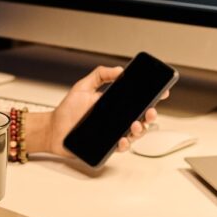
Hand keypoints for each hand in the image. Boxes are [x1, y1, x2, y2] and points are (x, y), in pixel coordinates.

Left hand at [37, 65, 159, 157]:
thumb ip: (100, 75)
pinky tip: (122, 139)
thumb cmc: (67, 111)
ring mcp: (113, 133)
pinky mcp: (106, 146)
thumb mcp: (83, 87)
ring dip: (140, 130)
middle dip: (151, 116)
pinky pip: (121, 147)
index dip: (152, 98)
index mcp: (115, 105)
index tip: (162, 93)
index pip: (137, 102)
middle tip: (150, 111)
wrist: (54, 129)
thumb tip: (119, 69)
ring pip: (135, 134)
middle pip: (142, 119)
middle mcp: (117, 120)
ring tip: (135, 125)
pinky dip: (125, 144)